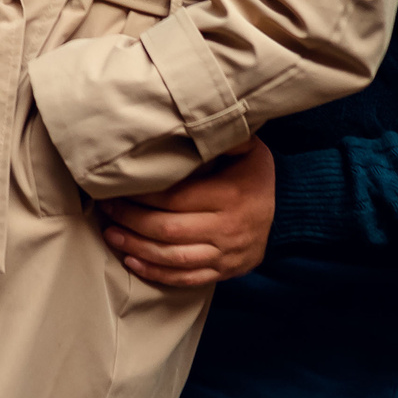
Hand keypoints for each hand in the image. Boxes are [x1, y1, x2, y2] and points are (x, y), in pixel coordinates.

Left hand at [96, 138, 275, 288]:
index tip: (118, 188)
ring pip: (174, 257)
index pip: (174, 199)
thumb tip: (197, 119)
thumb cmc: (255, 175)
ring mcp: (226, 254)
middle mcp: (227, 228)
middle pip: (168, 229)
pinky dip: (157, 273)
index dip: (142, 196)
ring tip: (111, 235)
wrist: (290, 214)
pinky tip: (133, 261)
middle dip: (131, 221)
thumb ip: (222, 138)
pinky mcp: (225, 271)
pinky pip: (187, 278)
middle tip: (106, 209)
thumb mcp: (248, 150)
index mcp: (228, 196)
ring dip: (137, 248)